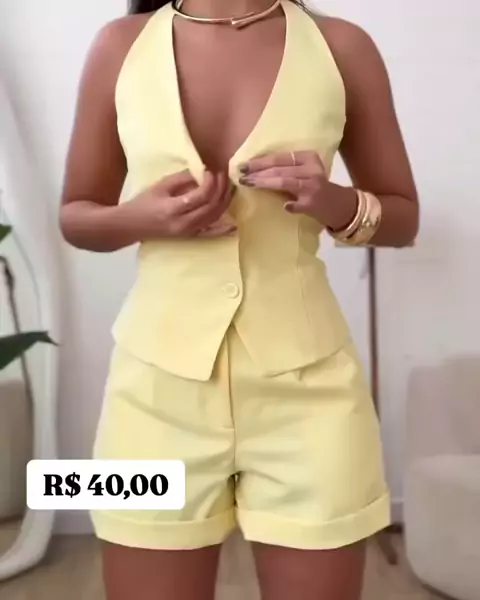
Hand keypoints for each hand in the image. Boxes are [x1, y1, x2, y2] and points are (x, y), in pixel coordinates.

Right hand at [126, 169, 235, 238]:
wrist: (131, 226)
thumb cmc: (142, 204)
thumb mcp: (160, 186)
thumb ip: (182, 179)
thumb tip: (202, 172)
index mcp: (173, 208)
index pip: (201, 195)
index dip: (210, 182)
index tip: (211, 170)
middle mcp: (184, 223)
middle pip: (211, 206)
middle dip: (221, 189)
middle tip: (224, 175)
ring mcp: (188, 232)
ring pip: (214, 218)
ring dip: (225, 202)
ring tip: (229, 188)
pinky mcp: (190, 237)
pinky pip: (210, 233)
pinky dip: (223, 229)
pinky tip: (234, 224)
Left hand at [239, 151, 355, 227]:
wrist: (339, 205)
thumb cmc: (315, 188)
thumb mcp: (304, 173)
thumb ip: (285, 170)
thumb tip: (254, 171)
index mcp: (308, 158)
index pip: (279, 158)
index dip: (259, 162)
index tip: (243, 166)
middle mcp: (311, 169)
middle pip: (279, 169)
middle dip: (257, 172)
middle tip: (241, 176)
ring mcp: (313, 186)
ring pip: (284, 181)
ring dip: (264, 183)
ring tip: (249, 184)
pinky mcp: (313, 203)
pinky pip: (297, 204)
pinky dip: (290, 205)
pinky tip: (285, 206)